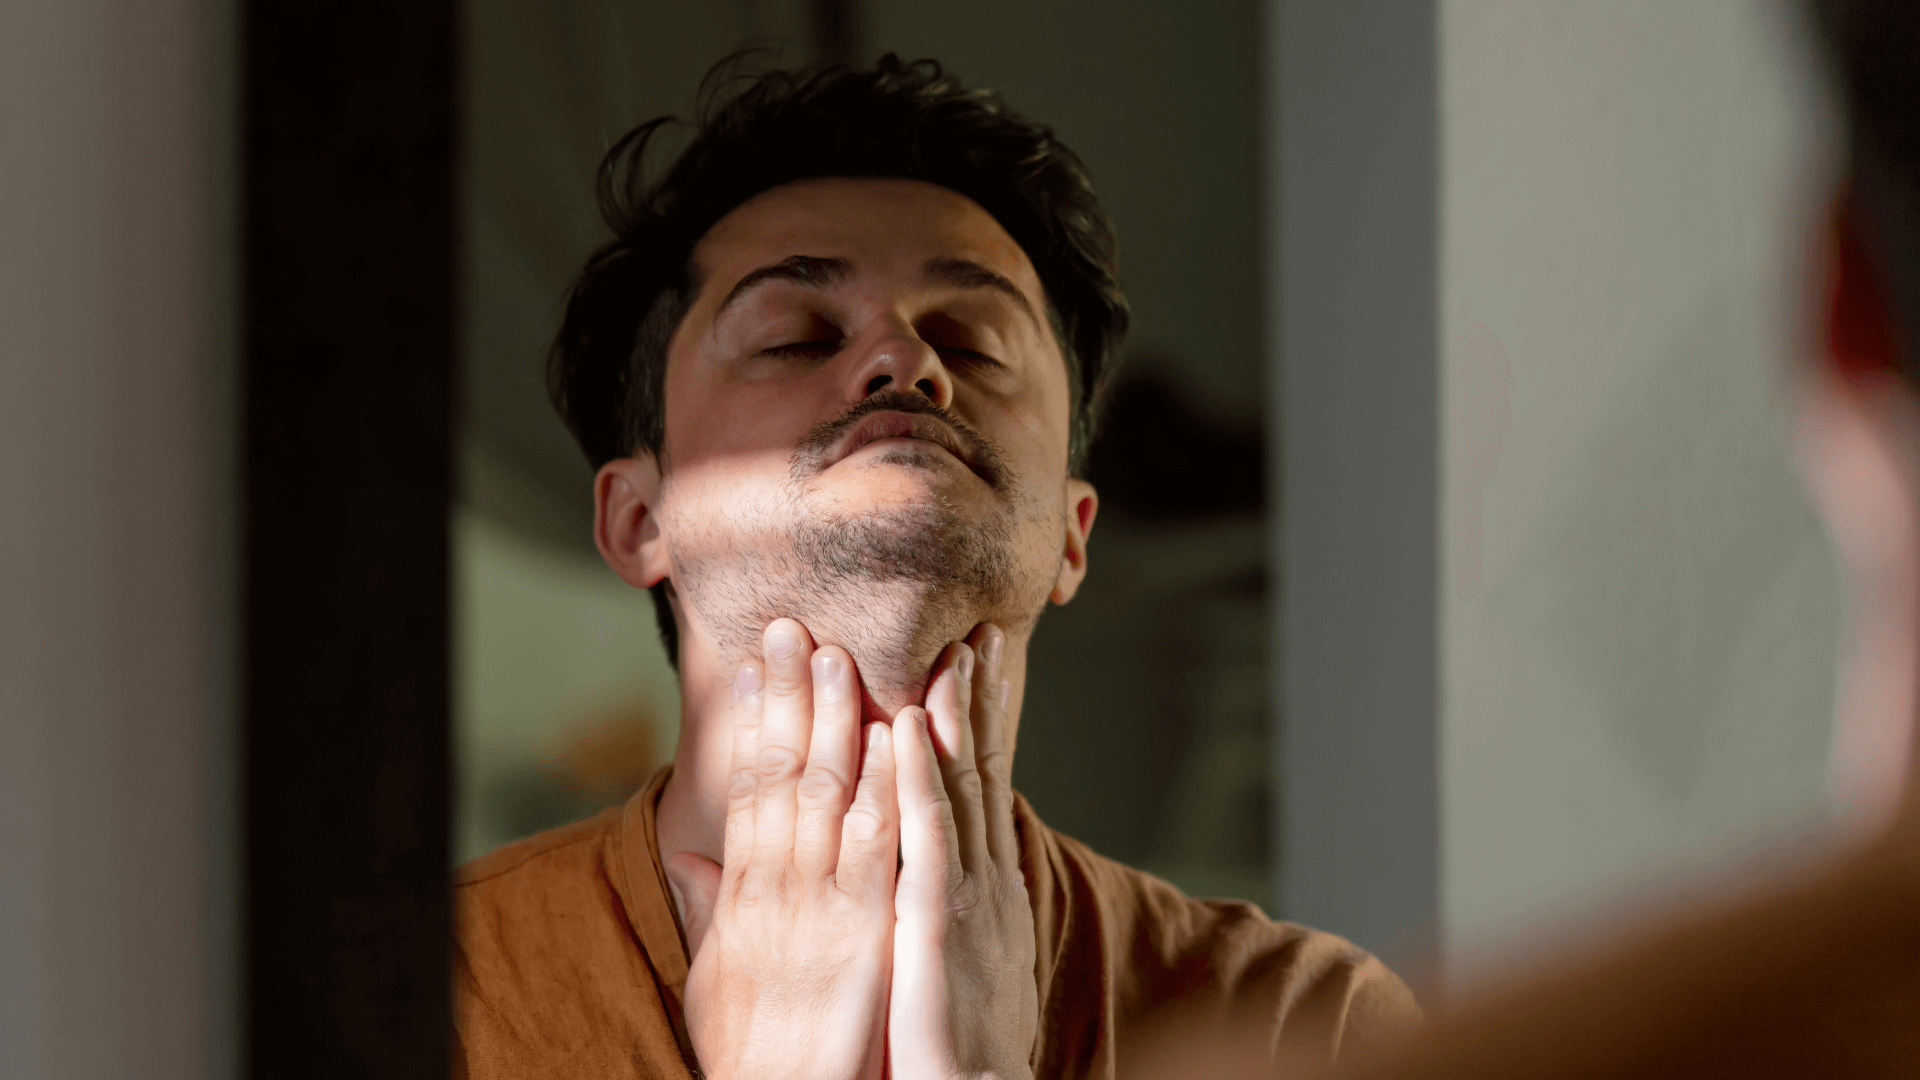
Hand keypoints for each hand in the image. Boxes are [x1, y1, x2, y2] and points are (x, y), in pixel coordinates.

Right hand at [665, 619, 898, 1079]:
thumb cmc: (757, 1052)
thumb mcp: (714, 976)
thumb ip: (709, 906)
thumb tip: (690, 853)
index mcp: (745, 895)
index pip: (749, 788)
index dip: (753, 722)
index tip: (756, 663)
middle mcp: (778, 891)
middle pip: (783, 773)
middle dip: (791, 697)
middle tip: (796, 629)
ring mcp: (823, 908)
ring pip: (829, 794)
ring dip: (838, 720)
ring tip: (843, 655)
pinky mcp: (869, 932)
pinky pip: (880, 846)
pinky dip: (885, 785)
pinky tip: (896, 736)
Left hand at [890, 624, 1039, 1079]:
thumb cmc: (953, 1045)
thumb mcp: (956, 961)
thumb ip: (945, 905)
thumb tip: (956, 871)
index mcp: (981, 886)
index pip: (979, 785)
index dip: (979, 721)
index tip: (975, 662)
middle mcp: (982, 880)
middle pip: (979, 771)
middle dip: (979, 699)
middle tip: (979, 632)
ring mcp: (963, 898)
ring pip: (958, 789)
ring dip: (952, 717)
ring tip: (951, 653)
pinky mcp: (936, 925)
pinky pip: (924, 839)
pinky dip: (916, 780)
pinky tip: (906, 732)